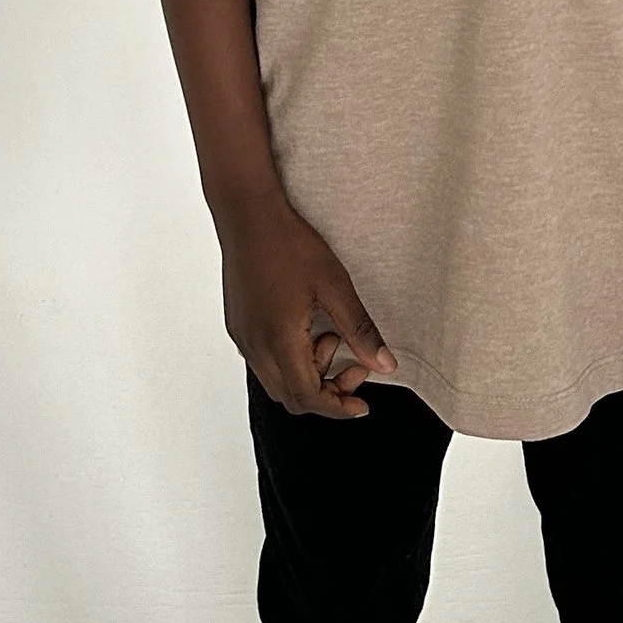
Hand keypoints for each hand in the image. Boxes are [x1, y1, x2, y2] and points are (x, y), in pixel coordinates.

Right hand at [216, 191, 398, 419]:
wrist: (248, 215)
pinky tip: (307, 329)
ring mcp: (243, 338)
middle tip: (354, 365)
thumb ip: (360, 331)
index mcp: (279, 341)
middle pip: (291, 398)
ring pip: (277, 382)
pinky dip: (291, 360)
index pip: (307, 397)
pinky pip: (265, 362)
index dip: (337, 407)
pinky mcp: (238, 327)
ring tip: (329, 335)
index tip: (361, 403)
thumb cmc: (290, 244)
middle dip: (327, 392)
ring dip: (309, 374)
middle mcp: (255, 346)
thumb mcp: (336, 286)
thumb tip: (385, 366)